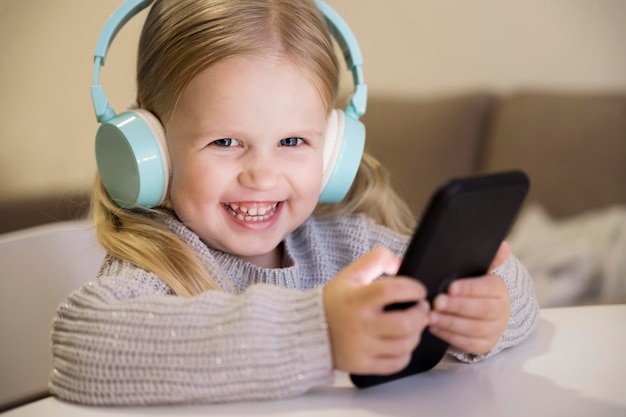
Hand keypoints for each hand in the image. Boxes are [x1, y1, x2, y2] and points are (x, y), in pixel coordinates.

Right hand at [324, 247, 429, 374]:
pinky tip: (402, 343)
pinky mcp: (362, 365)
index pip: (391, 291)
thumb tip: (401, 262)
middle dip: (421, 314)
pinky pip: (396, 363)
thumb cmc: (334, 301)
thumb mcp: (351, 274)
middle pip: (405, 323)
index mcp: (356, 298)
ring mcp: (361, 347)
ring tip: (413, 325)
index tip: (419, 290)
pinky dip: (406, 353)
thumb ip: (376, 259)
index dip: (412, 289)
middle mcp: (359, 324)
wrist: (309, 330)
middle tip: (421, 308)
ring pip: (405, 345)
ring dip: (416, 333)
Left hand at [428, 242, 511, 354]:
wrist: (485, 313)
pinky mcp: (483, 345)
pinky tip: (434, 327)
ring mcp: (494, 330)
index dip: (470, 288)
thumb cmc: (474, 289)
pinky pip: (466, 343)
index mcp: (499, 289)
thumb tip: (503, 247)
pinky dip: (449, 335)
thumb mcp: (478, 272)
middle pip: (482, 310)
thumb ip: (489, 259)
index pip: (488, 288)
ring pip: (474, 328)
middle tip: (437, 302)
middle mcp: (501, 311)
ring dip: (450, 322)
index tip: (450, 287)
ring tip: (431, 316)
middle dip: (457, 306)